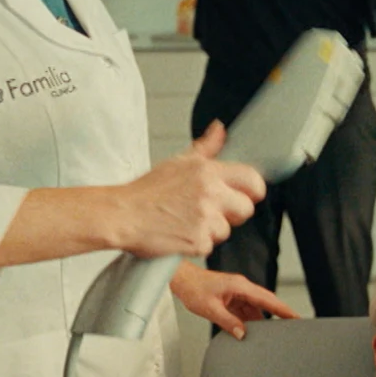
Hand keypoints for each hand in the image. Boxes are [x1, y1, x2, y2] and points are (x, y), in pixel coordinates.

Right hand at [108, 122, 265, 258]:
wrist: (123, 215)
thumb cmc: (147, 191)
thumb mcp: (178, 162)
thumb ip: (205, 148)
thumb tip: (219, 130)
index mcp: (207, 171)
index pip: (252, 179)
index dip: (252, 190)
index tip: (246, 195)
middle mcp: (210, 193)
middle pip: (246, 208)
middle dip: (233, 213)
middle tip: (211, 211)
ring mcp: (205, 218)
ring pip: (227, 230)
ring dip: (211, 231)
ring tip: (187, 222)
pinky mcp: (198, 241)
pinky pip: (209, 247)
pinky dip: (197, 245)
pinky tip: (180, 234)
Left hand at [170, 261, 298, 339]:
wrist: (182, 280)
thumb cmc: (193, 288)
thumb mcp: (210, 309)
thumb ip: (228, 322)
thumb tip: (242, 334)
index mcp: (240, 287)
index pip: (267, 299)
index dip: (283, 309)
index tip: (296, 317)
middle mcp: (242, 288)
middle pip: (266, 302)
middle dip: (278, 314)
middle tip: (290, 327)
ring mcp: (237, 293)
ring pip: (255, 308)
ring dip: (260, 320)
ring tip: (268, 334)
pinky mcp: (232, 298)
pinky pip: (245, 310)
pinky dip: (249, 320)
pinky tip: (249, 330)